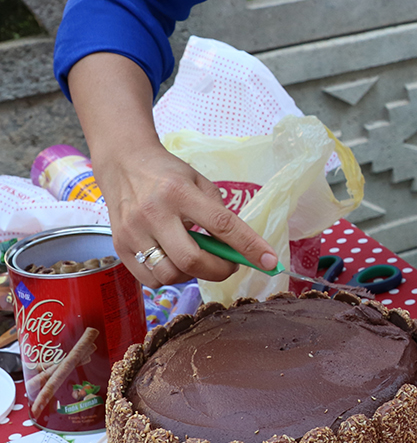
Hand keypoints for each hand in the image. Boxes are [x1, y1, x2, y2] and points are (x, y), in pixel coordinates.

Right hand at [92, 140, 277, 286]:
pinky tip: (176, 261)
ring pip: (169, 275)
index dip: (250, 247)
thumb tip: (239, 248)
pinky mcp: (119, 247)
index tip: (270, 263)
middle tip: (229, 265)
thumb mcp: (199, 182)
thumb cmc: (168, 174)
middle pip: (192, 260)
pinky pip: (150, 279)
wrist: (123, 163)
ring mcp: (132, 233)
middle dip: (219, 271)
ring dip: (193, 275)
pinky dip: (170, 277)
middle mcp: (153, 214)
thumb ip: (218, 213)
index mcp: (180, 193)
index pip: (222, 225)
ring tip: (198, 259)